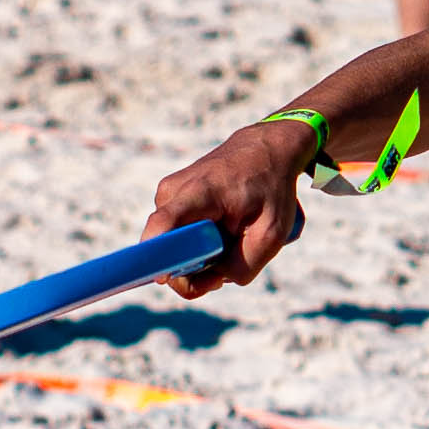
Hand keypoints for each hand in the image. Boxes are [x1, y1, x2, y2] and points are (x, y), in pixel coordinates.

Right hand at [144, 119, 317, 297]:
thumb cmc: (271, 189)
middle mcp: (172, 192)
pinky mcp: (169, 200)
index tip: (163, 277)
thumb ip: (243, 266)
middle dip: (195, 269)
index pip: (162, 226)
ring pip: (173, 246)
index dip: (155, 259)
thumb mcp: (272, 233)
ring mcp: (167, 194)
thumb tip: (213, 279)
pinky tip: (221, 230)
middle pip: (166, 251)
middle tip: (229, 261)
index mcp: (198, 193)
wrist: (266, 150)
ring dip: (200, 254)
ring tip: (230, 235)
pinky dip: (198, 243)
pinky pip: (176, 236)